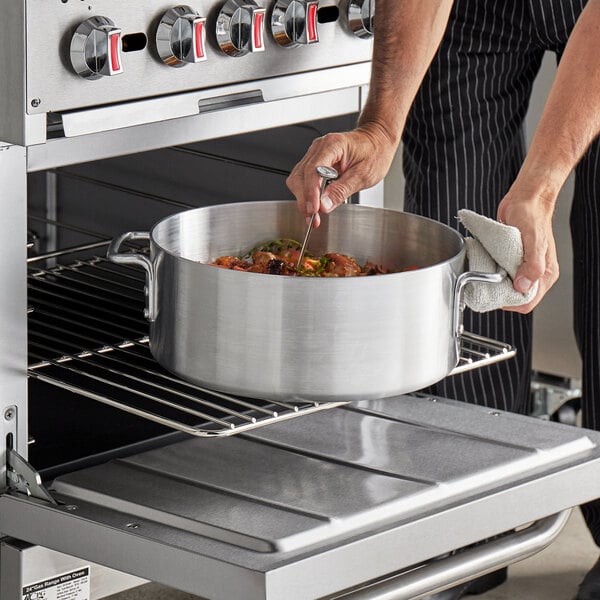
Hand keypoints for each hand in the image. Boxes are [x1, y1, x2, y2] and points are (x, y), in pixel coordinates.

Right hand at [286, 122, 397, 226]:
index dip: (311, 193)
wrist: (377, 141)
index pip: (314, 170)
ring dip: (303, 199)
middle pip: (300, 176)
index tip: (314, 210)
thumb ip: (341, 190)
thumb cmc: (374, 152)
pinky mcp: (314, 162)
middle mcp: (320, 148)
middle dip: (304, 200)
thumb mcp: (363, 175)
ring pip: (297, 179)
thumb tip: (324, 205)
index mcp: (333, 145)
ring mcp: (315, 154)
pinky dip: (307, 194)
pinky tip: (315, 204)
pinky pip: (303, 179)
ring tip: (314, 215)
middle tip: (313, 219)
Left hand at [496, 189, 558, 312]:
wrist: (524, 198)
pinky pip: (501, 273)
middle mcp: (534, 272)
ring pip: (506, 286)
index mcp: (545, 273)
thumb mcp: (534, 240)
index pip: (527, 302)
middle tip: (486, 283)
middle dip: (499, 293)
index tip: (494, 295)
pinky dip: (492, 272)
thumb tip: (523, 285)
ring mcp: (523, 266)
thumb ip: (532, 265)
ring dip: (494, 282)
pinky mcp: (512, 259)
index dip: (510, 302)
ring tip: (486, 272)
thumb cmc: (532, 214)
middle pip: (515, 296)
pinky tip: (487, 265)